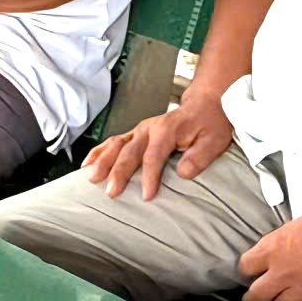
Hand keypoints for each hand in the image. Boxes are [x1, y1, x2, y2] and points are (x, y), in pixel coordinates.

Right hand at [82, 91, 234, 201]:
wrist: (205, 104)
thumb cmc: (210, 124)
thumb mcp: (214, 141)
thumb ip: (199, 157)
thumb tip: (182, 174)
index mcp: (167, 130)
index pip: (154, 156)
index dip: (149, 177)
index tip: (146, 196)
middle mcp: (149, 128)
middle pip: (129, 151)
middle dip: (118, 172)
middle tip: (111, 192)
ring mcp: (140, 130)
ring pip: (116, 145)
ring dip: (103, 161)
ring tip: (91, 178)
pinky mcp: (135, 133)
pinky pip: (113, 142)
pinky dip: (98, 152)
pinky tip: (87, 164)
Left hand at [238, 199, 301, 300]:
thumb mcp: (295, 225)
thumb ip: (281, 243)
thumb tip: (277, 251)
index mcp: (272, 248)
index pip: (245, 267)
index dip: (247, 271)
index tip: (250, 274)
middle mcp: (281, 272)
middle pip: (255, 295)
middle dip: (252, 299)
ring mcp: (300, 288)